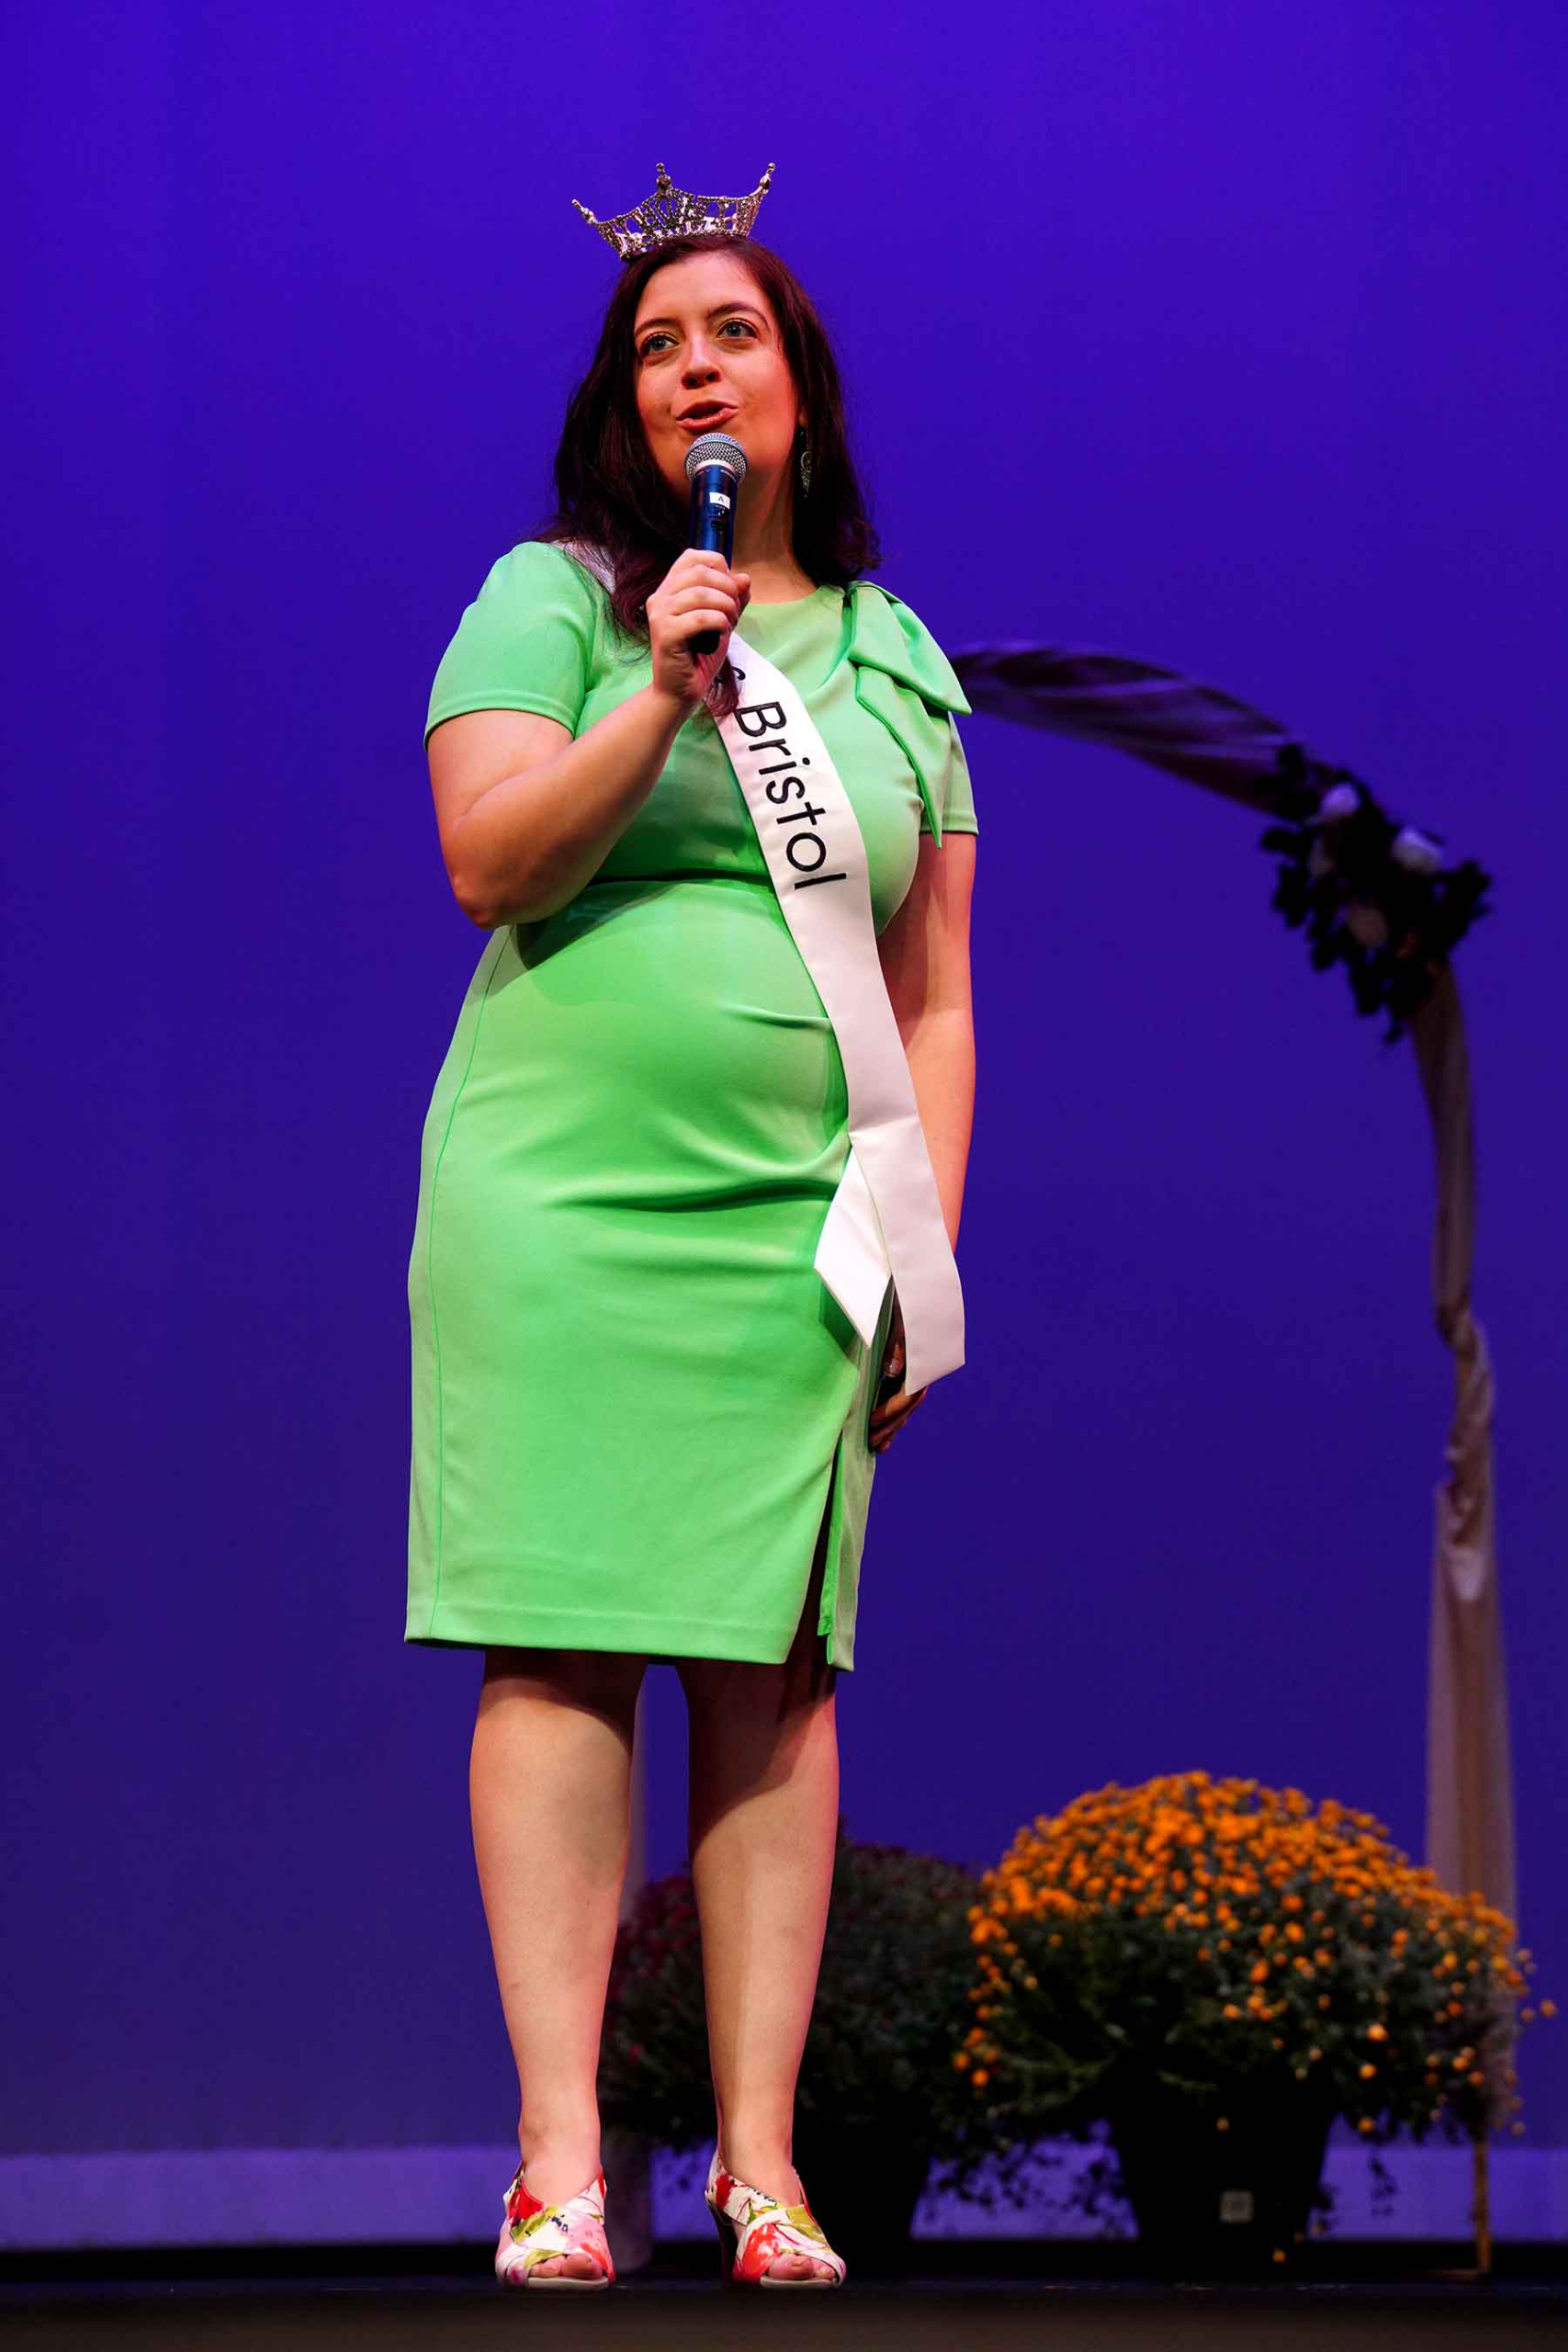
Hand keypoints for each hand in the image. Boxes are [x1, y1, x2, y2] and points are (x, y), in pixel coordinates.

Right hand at [646, 548, 750, 709]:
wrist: (679, 692)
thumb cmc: (698, 656)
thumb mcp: (722, 621)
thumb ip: (733, 599)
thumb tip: (745, 578)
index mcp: (669, 589)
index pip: (692, 556)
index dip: (718, 566)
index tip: (731, 588)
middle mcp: (659, 597)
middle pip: (700, 572)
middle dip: (727, 589)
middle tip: (735, 611)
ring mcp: (659, 615)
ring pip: (700, 593)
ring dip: (726, 606)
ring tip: (730, 623)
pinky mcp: (665, 634)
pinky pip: (700, 618)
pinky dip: (719, 623)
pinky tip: (721, 634)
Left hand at [868, 1293, 927, 1454]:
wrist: (920, 1281)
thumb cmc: (907, 1299)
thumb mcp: (902, 1317)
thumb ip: (898, 1345)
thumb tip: (893, 1372)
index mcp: (922, 1361)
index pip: (907, 1396)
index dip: (889, 1412)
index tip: (870, 1423)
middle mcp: (923, 1369)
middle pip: (908, 1407)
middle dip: (890, 1426)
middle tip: (871, 1443)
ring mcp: (919, 1368)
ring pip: (907, 1404)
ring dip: (894, 1424)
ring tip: (879, 1444)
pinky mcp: (912, 1365)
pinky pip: (904, 1394)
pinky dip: (895, 1411)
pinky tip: (886, 1424)